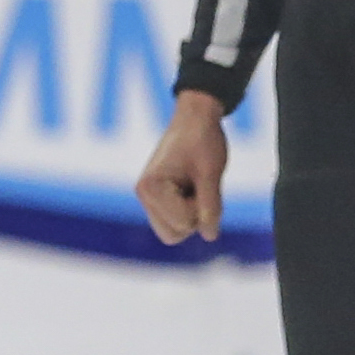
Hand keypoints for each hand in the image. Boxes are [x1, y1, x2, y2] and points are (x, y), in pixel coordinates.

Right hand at [136, 89, 227, 243]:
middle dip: (194, 217)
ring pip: (173, 232)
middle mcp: (143, 196)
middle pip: (173, 235)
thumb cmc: (202, 140)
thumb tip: (210, 236)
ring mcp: (148, 199)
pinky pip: (174, 221)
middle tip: (200, 188)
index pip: (183, 225)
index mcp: (150, 187)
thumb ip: (211, 206)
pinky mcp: (156, 199)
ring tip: (195, 186)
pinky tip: (191, 187)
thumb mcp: (211, 173)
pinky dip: (188, 210)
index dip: (202, 208)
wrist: (195, 118)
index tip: (202, 182)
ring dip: (191, 214)